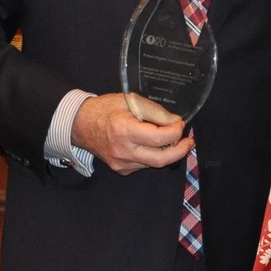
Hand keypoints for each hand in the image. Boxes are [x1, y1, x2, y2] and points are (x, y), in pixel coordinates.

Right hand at [72, 93, 191, 174]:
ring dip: (168, 153)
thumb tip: (176, 122)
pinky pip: (144, 165)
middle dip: (180, 151)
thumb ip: (155, 111)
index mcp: (124, 130)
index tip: (180, 124)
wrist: (80, 125)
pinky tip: (153, 146)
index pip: (159, 138)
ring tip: (174, 141)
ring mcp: (122, 163)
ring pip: (154, 163)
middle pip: (161, 159)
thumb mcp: (130, 100)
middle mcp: (123, 150)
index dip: (175, 132)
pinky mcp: (122, 169)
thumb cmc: (105, 109)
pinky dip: (153, 156)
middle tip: (189, 142)